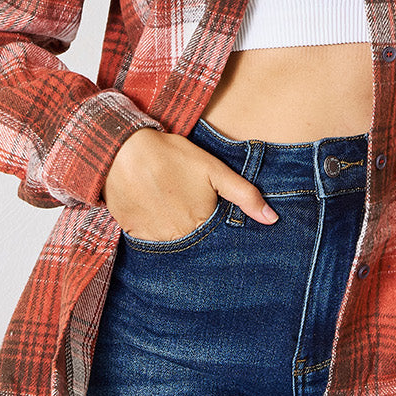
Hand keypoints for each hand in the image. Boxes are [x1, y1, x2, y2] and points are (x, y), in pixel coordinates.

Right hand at [101, 128, 277, 242]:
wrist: (123, 151)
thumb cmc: (171, 156)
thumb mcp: (214, 170)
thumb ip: (244, 195)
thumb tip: (272, 220)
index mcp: (200, 225)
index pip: (216, 241)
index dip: (215, 229)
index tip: (211, 218)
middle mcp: (178, 239)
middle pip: (194, 244)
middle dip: (196, 232)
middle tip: (186, 207)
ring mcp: (153, 240)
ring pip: (172, 244)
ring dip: (174, 232)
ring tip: (170, 207)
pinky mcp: (133, 234)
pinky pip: (149, 241)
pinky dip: (154, 230)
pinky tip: (154, 209)